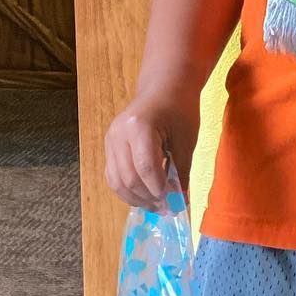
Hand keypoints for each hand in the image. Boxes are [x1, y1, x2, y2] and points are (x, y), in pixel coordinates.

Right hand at [104, 89, 198, 210]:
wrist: (165, 87)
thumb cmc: (180, 109)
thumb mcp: (186, 140)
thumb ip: (181, 172)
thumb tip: (180, 203)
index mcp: (139, 126)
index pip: (145, 168)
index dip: (158, 190)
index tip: (173, 203)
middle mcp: (118, 133)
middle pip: (128, 178)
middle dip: (148, 197)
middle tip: (166, 208)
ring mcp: (110, 139)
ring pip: (117, 181)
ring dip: (136, 198)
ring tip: (156, 205)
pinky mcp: (109, 146)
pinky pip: (113, 175)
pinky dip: (128, 190)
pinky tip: (144, 195)